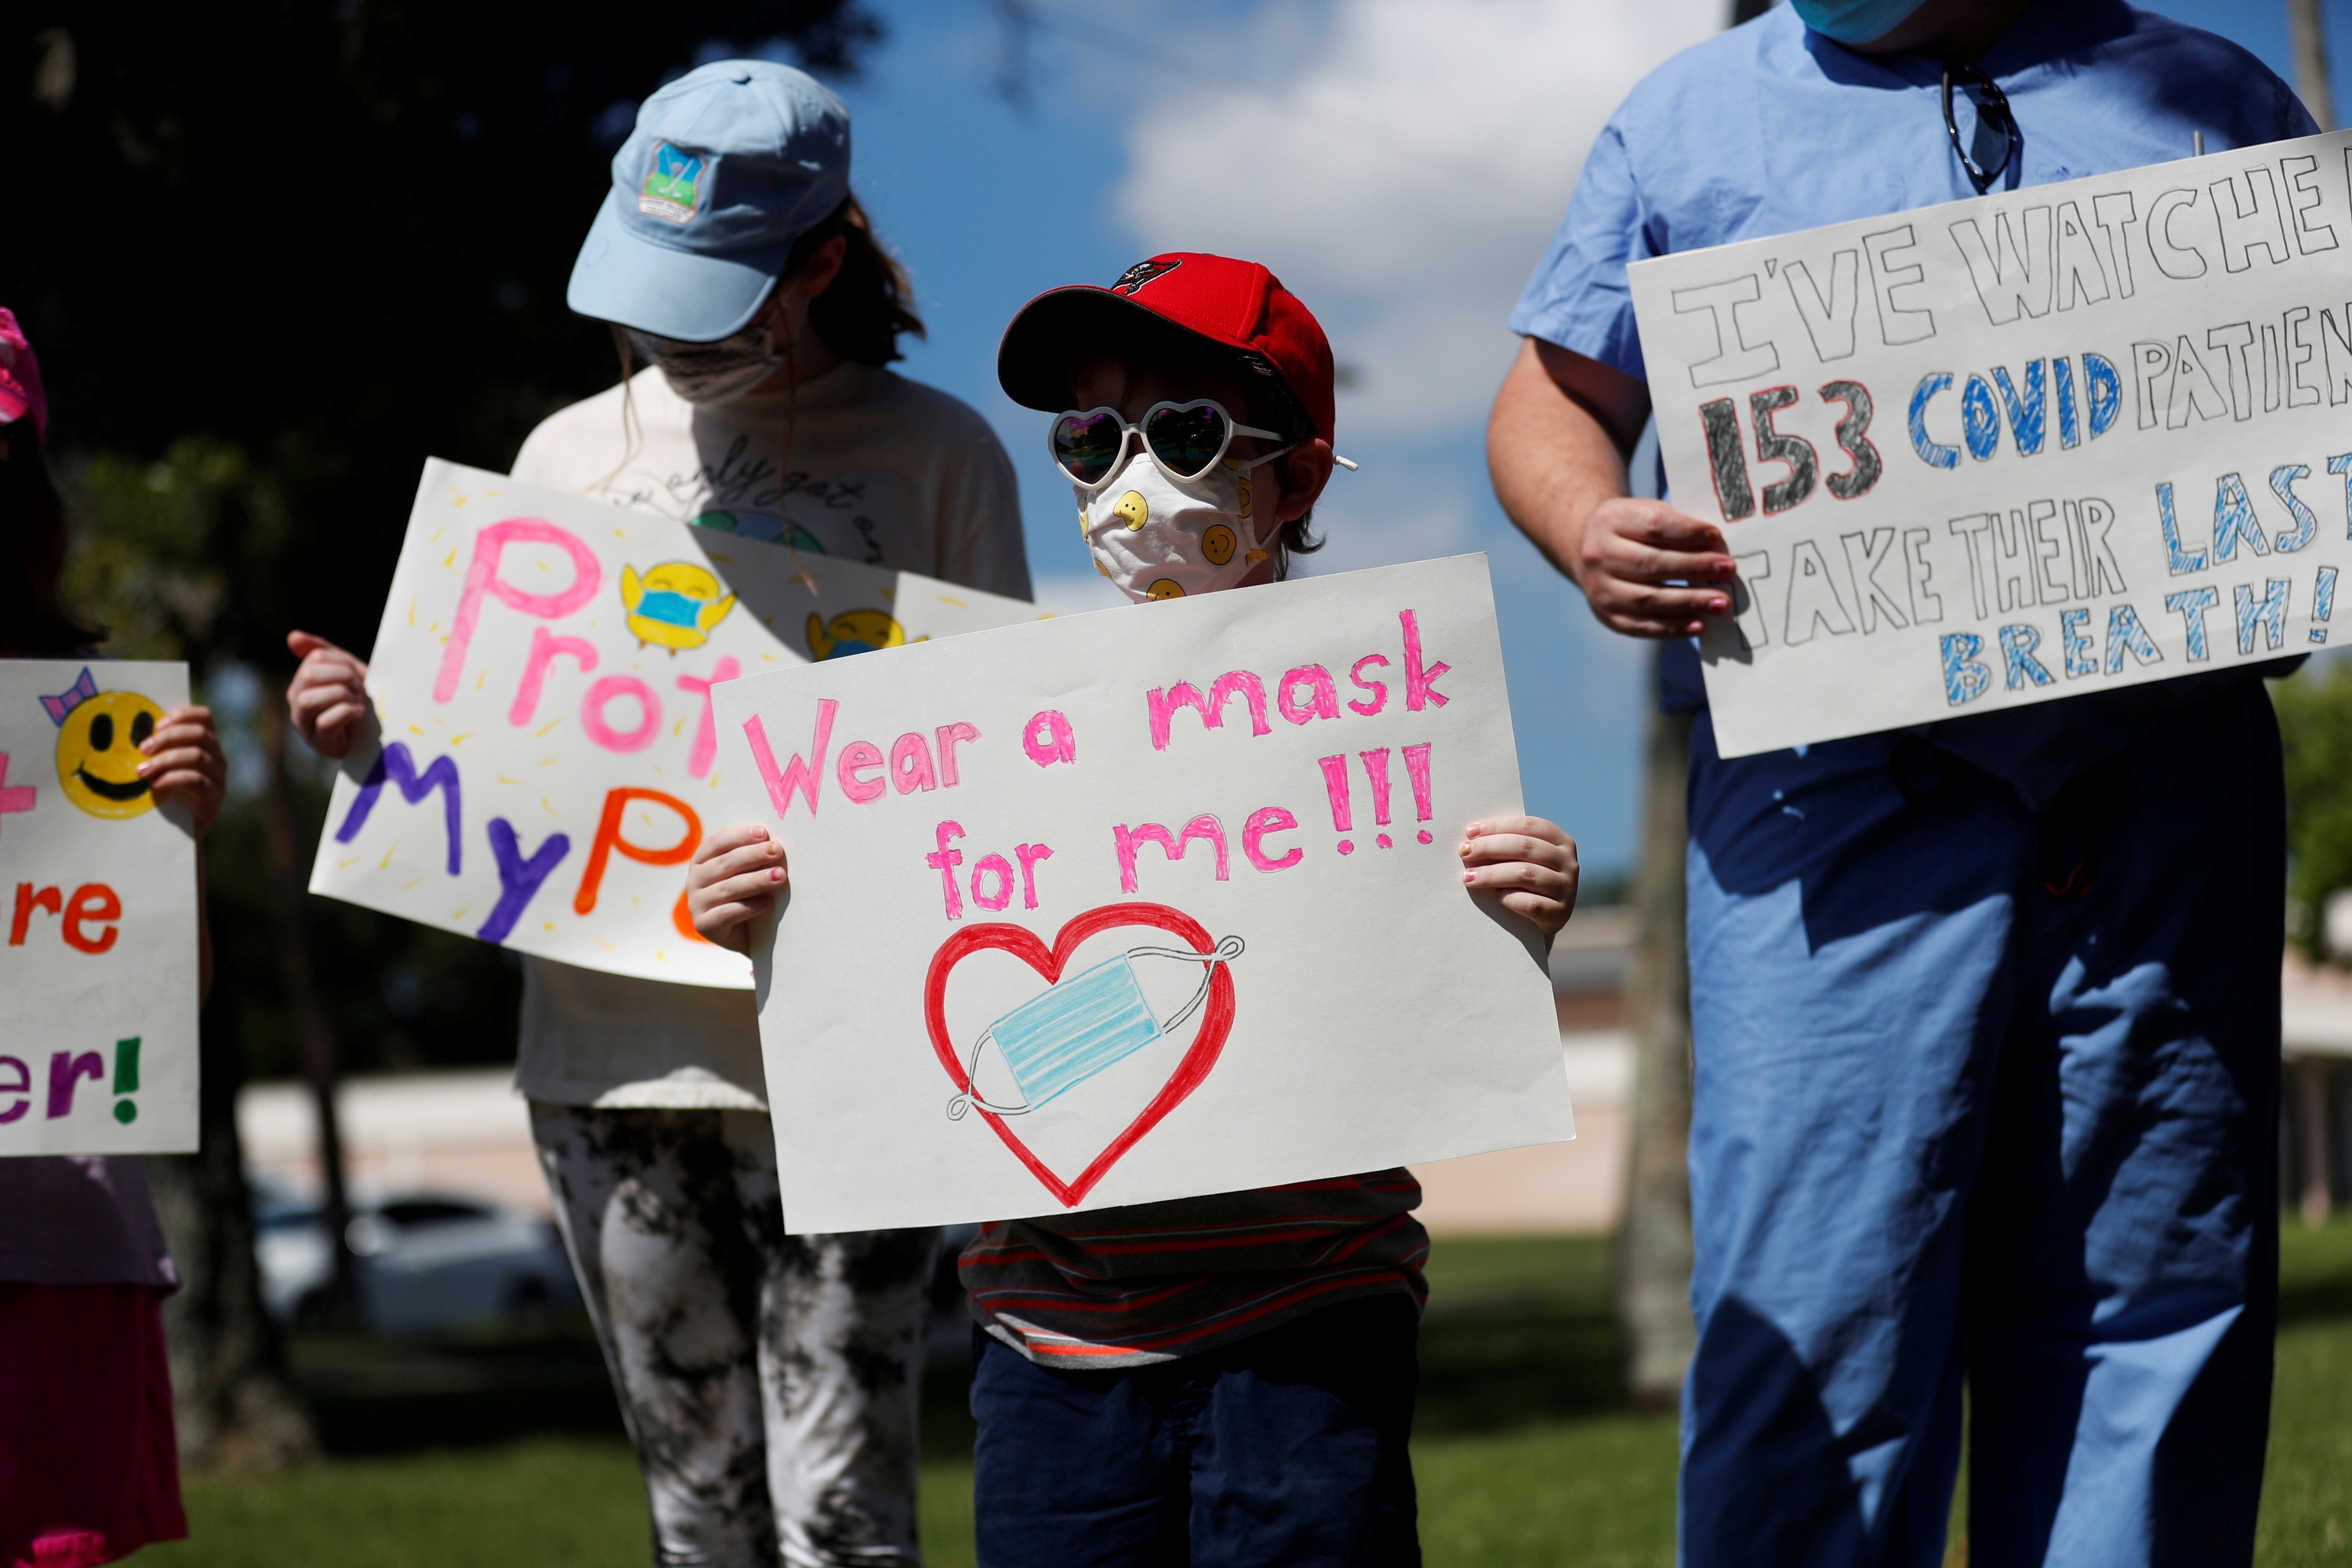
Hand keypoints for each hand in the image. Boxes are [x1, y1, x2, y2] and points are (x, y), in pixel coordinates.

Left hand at [139, 705, 226, 837]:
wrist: (180, 834)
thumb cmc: (167, 796)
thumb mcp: (164, 767)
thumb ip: (160, 750)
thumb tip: (131, 732)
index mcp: (206, 746)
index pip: (205, 717)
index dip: (183, 715)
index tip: (157, 724)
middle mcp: (216, 759)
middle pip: (200, 734)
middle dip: (169, 738)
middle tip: (143, 748)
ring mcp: (218, 778)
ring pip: (197, 756)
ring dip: (166, 760)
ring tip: (142, 771)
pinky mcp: (213, 797)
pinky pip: (196, 780)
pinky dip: (173, 779)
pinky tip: (156, 785)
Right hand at [286, 630, 370, 758]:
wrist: (372, 735)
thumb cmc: (356, 699)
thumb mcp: (344, 671)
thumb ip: (323, 651)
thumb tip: (292, 636)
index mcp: (302, 681)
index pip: (316, 658)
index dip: (342, 662)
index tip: (358, 675)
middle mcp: (297, 701)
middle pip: (309, 676)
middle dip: (342, 678)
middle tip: (359, 689)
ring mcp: (305, 723)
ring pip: (308, 700)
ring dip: (341, 696)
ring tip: (357, 702)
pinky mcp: (319, 742)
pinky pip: (325, 722)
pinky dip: (346, 713)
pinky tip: (358, 713)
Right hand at [687, 823, 787, 954]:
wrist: (747, 936)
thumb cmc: (748, 896)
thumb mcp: (747, 873)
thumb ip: (752, 857)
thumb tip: (773, 842)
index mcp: (701, 861)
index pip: (717, 843)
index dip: (739, 836)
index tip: (764, 832)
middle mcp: (693, 880)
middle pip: (724, 864)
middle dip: (753, 855)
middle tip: (777, 851)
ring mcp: (696, 904)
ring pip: (727, 888)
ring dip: (756, 880)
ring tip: (780, 876)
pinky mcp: (703, 925)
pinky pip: (727, 914)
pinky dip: (750, 907)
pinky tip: (769, 903)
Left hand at [1460, 816, 1578, 938]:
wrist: (1539, 924)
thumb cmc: (1524, 884)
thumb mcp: (1522, 861)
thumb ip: (1507, 846)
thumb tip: (1471, 837)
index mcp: (1561, 841)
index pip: (1528, 825)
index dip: (1497, 826)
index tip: (1470, 832)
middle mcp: (1569, 863)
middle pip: (1524, 847)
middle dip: (1489, 847)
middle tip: (1465, 852)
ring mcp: (1567, 889)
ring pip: (1525, 874)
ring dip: (1492, 874)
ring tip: (1469, 877)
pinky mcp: (1560, 914)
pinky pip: (1530, 903)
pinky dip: (1509, 898)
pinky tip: (1496, 896)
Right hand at [1577, 497, 1736, 638]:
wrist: (1588, 549)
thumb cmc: (1632, 529)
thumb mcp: (1646, 512)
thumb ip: (1677, 525)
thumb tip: (1717, 548)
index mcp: (1611, 520)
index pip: (1653, 526)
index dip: (1687, 532)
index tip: (1716, 537)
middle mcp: (1599, 555)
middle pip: (1651, 564)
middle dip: (1694, 568)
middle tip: (1728, 570)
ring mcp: (1600, 589)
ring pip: (1647, 599)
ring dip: (1688, 602)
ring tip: (1720, 602)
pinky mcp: (1607, 616)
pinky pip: (1641, 626)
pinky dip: (1672, 628)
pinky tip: (1698, 624)